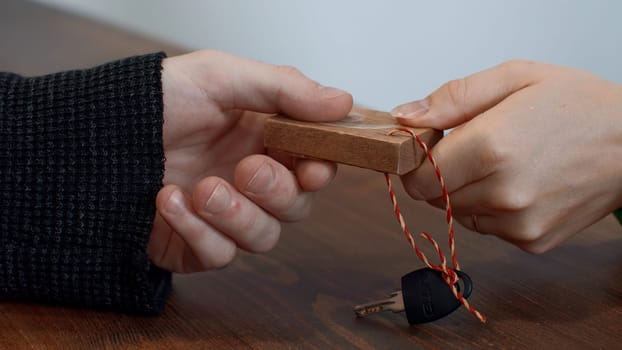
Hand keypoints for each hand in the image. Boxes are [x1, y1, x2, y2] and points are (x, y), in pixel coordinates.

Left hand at [148, 50, 352, 271]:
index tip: (313, 168)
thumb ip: (284, 89)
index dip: (321, 171)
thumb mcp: (221, 77)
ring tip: (200, 188)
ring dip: (237, 215)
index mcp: (265, 140)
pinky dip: (198, 233)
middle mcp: (250, 181)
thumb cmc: (158, 98)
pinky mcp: (194, 245)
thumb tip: (344, 103)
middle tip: (247, 170)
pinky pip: (218, 256)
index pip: (314, 165)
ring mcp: (223, 215)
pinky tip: (169, 201)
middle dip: (276, 192)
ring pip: (263, 238)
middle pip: (295, 208)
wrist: (94, 132)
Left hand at [391, 60, 621, 252]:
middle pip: (434, 197)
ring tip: (502, 163)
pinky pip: (487, 228)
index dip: (416, 162)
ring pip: (458, 213)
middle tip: (472, 148)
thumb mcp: (514, 78)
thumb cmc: (578, 105)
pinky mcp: (532, 241)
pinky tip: (519, 183)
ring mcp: (518, 223)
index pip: (417, 177)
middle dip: (442, 173)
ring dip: (466, 191)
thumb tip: (406, 116)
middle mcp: (503, 193)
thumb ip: (452, 98)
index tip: (428, 147)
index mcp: (491, 148)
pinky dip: (491, 209)